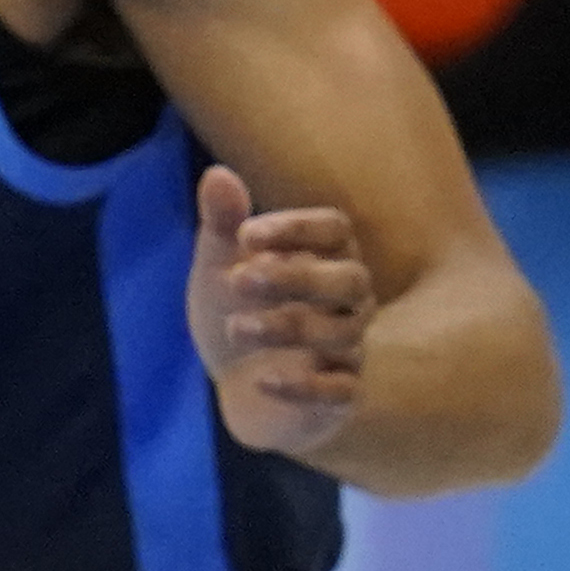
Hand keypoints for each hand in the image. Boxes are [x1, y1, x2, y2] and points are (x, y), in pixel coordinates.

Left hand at [187, 164, 373, 463]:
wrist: (238, 384)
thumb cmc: (238, 308)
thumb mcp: (220, 266)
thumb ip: (223, 224)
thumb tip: (218, 173)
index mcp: (324, 258)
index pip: (336, 230)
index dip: (297, 227)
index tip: (244, 235)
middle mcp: (347, 302)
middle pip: (351, 280)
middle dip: (298, 277)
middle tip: (239, 279)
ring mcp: (347, 350)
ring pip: (342, 335)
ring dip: (287, 328)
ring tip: (235, 326)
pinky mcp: (339, 397)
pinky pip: (340, 391)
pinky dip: (302, 387)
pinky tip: (261, 379)